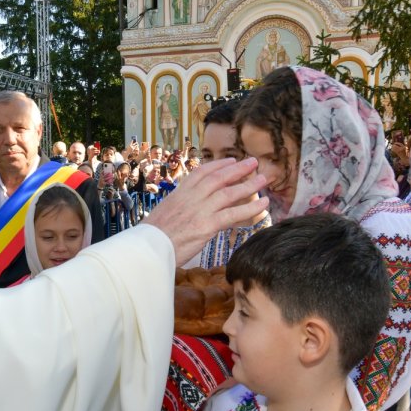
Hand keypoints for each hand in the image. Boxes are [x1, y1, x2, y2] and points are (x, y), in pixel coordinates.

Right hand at [143, 157, 267, 263]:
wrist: (146, 249)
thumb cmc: (151, 238)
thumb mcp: (162, 216)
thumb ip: (177, 211)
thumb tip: (185, 214)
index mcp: (178, 194)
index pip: (200, 174)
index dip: (217, 166)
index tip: (230, 161)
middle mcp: (190, 198)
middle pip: (218, 178)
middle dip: (237, 169)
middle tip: (253, 162)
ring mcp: (199, 210)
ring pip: (228, 193)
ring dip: (249, 185)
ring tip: (264, 179)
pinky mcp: (206, 226)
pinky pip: (233, 214)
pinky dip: (251, 208)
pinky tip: (264, 205)